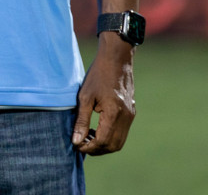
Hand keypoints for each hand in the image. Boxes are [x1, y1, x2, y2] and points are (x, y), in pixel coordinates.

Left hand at [72, 35, 135, 154]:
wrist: (116, 59)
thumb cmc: (98, 75)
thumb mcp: (85, 97)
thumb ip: (81, 120)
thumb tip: (76, 141)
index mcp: (114, 113)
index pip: (102, 141)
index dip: (89, 147)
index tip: (76, 145)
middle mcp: (126, 117)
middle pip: (113, 146)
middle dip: (96, 149)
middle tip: (81, 144)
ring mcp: (130, 115)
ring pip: (119, 142)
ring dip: (104, 145)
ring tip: (87, 137)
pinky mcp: (131, 113)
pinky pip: (122, 133)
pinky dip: (110, 137)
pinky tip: (96, 130)